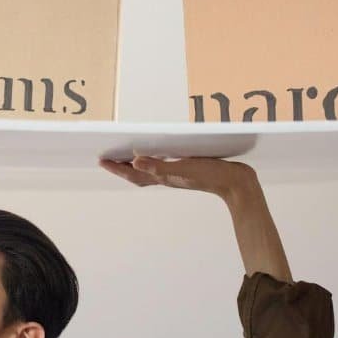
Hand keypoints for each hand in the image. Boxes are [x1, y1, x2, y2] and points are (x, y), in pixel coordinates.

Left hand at [99, 154, 257, 199]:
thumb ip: (158, 166)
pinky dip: (156, 161)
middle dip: (122, 167)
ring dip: (137, 165)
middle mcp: (167, 177)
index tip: (101, 161)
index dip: (116, 168)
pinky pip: (165, 167)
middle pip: (138, 174)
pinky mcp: (188, 171)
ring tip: (127, 156)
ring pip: (151, 171)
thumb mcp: (181, 168)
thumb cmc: (209, 175)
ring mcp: (178, 175)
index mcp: (162, 177)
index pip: (133, 174)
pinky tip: (160, 154)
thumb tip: (134, 162)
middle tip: (109, 158)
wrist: (236, 183)